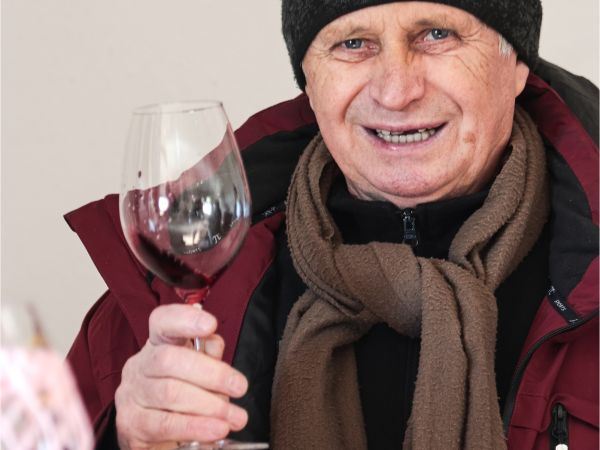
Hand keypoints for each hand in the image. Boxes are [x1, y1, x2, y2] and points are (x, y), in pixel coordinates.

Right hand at [114, 304, 248, 449]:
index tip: (210, 324)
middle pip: (170, 360)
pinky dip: (195, 427)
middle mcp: (141, 365)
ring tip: (235, 416)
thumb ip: (206, 354)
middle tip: (239, 387)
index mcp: (157, 344)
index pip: (163, 322)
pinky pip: (165, 424)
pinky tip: (216, 429)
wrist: (149, 433)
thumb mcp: (196, 370)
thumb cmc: (179, 394)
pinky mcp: (132, 424)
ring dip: (210, 405)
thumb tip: (214, 341)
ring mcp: (132, 394)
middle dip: (212, 374)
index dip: (185, 319)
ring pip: (170, 393)